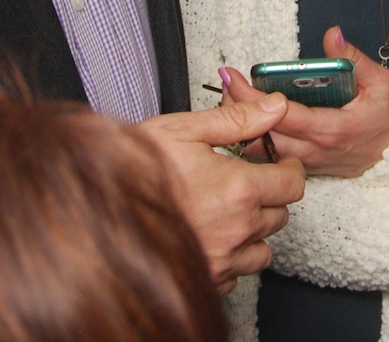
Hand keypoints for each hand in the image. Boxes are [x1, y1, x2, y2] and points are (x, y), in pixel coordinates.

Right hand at [139, 93, 305, 291]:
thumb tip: (274, 106)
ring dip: (253, 231)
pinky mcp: (207, 280)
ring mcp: (222, 259)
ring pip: (262, 250)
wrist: (96, 206)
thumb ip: (238, 119)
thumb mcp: (185, 130)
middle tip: (243, 181)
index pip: (292, 183)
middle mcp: (236, 229)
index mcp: (238, 189)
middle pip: (280, 216)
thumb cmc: (134, 170)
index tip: (277, 163)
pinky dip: (231, 258)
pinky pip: (237, 275)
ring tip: (227, 212)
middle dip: (268, 196)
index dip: (287, 168)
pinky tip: (210, 237)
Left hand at [222, 26, 388, 176]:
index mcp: (332, 129)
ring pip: (263, 152)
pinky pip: (273, 158)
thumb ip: (354, 58)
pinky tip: (247, 119)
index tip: (233, 76)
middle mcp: (315, 150)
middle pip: (262, 136)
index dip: (252, 97)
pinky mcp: (307, 167)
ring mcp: (309, 162)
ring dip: (243, 127)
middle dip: (237, 111)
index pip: (281, 115)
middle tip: (225, 84)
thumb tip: (332, 36)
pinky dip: (255, 139)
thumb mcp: (381, 82)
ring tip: (231, 98)